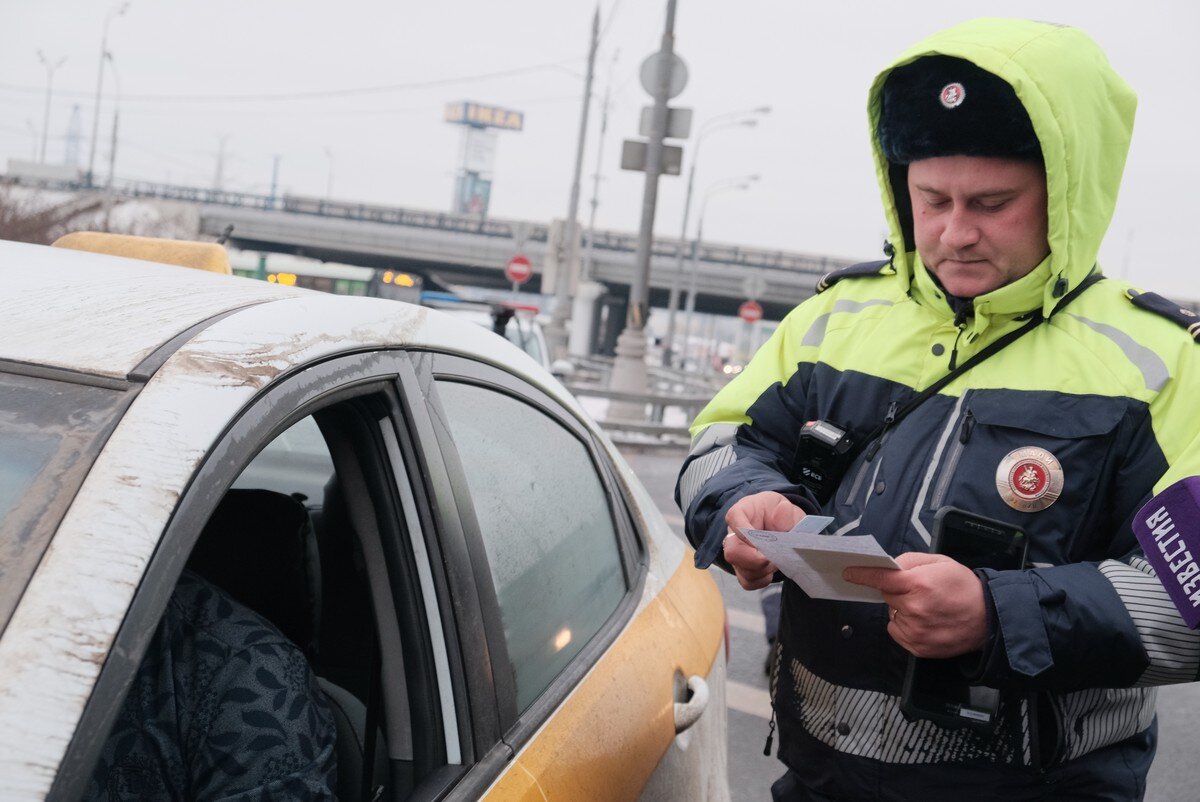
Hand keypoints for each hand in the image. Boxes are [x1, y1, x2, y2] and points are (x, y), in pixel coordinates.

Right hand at [723, 492, 805, 590]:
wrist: (781, 525)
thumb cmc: (779, 513)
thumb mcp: (785, 506)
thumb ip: (785, 511)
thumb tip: (781, 520)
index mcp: (743, 511)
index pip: (733, 517)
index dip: (744, 531)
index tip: (761, 540)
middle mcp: (734, 534)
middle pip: (732, 551)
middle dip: (754, 559)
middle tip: (772, 557)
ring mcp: (737, 554)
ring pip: (741, 570)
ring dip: (763, 570)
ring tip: (776, 561)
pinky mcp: (742, 569)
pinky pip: (747, 582)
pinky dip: (762, 580)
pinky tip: (771, 570)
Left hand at [842, 553, 986, 657]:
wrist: (989, 619)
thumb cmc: (964, 587)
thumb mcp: (939, 562)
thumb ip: (910, 562)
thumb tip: (889, 567)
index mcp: (919, 584)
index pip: (881, 579)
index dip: (863, 575)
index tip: (849, 573)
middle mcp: (914, 609)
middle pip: (887, 595)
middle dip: (897, 591)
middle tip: (919, 590)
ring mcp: (916, 631)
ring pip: (892, 614)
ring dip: (902, 609)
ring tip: (927, 608)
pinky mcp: (918, 647)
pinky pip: (897, 631)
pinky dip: (905, 625)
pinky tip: (925, 621)